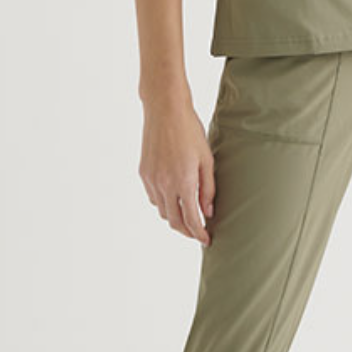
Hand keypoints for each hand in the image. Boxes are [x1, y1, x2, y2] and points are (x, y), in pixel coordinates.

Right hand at [138, 94, 215, 244]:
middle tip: (198, 232)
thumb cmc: (190, 131)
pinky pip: (153, 198)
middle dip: (186, 231)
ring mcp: (151, 179)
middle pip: (174, 221)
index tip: (206, 240)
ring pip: (162, 211)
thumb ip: (208, 188)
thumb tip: (208, 212)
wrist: (165, 111)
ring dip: (174, 218)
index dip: (199, 234)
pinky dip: (163, 204)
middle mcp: (164, 184)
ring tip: (187, 216)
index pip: (191, 219)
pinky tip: (173, 199)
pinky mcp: (143, 173)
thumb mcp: (206, 159)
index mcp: (183, 181)